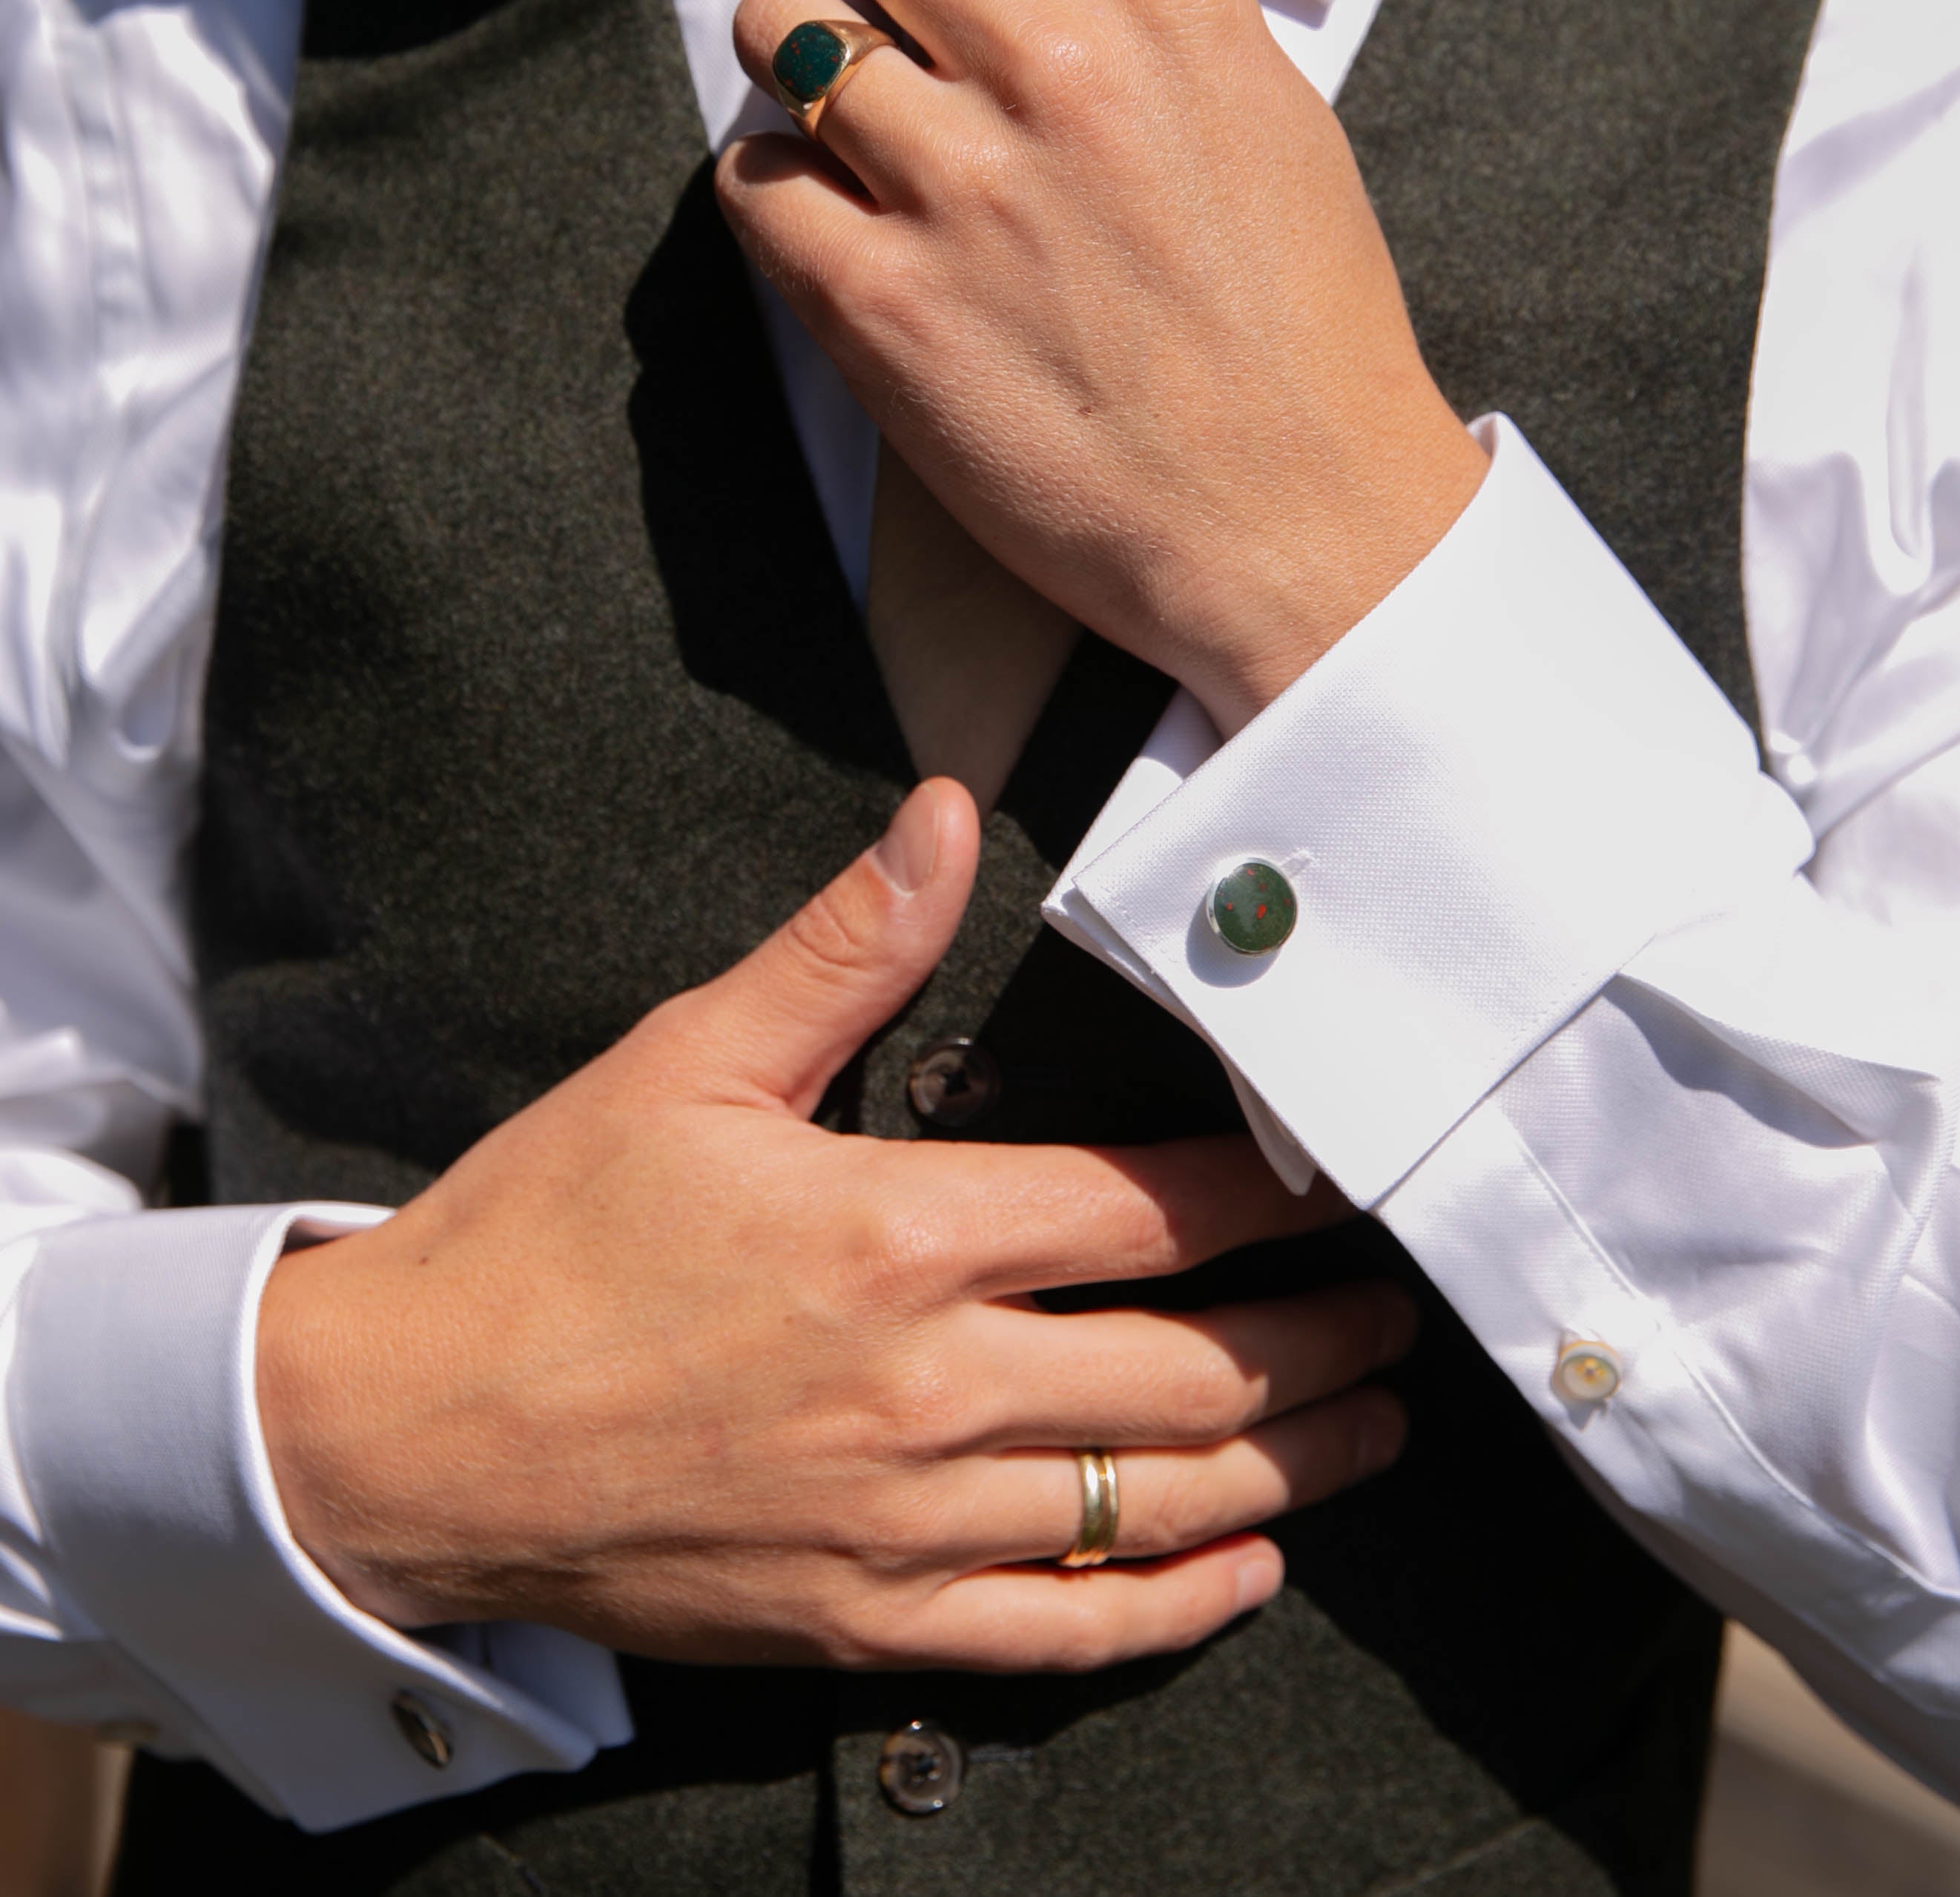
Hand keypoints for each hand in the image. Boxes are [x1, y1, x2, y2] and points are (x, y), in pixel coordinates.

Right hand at [258, 781, 1411, 1669]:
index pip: (1147, 1211)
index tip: (1335, 1185)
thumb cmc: (545, 1236)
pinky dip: (1169, 1610)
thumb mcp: (687, 1059)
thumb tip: (937, 816)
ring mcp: (902, 1522)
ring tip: (1368, 1430)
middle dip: (1320, 1340)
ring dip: (1289, 1468)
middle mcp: (928, 1386)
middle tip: (1395, 1318)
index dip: (1266, 1194)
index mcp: (900, 1232)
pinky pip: (1058, 1632)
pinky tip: (1242, 1577)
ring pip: (1151, 1503)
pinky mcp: (863, 1625)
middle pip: (1192, 1369)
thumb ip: (842, 947)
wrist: (402, 1435)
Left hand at [718, 0, 1487, 735]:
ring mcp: (962, 190)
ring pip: (782, 31)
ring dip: (798, 63)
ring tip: (847, 121)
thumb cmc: (1302, 328)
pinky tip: (834, 222)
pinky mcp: (883, 308)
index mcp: (1167, 5)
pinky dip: (777, 189)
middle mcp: (1061, 72)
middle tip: (877, 13)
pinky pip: (753, 180)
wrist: (1299, 526)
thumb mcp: (1274, 115)